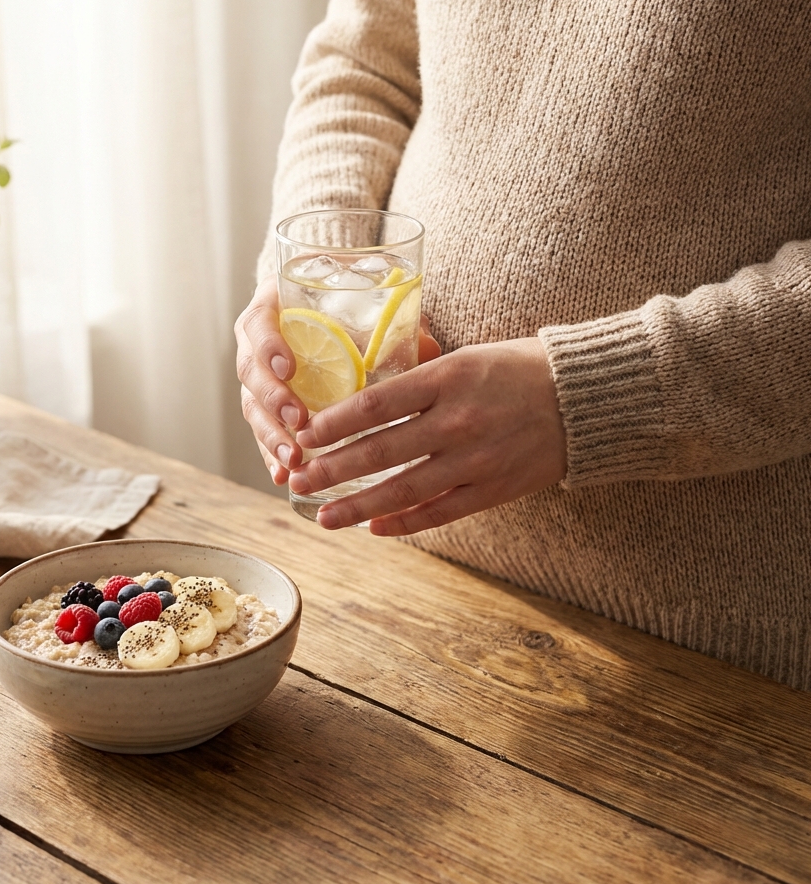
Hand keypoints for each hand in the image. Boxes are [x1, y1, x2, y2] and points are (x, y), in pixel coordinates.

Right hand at [236, 276, 441, 484]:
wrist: (327, 307)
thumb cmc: (344, 300)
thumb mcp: (364, 303)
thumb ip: (390, 321)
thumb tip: (427, 348)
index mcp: (272, 308)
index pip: (258, 324)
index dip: (269, 346)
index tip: (289, 367)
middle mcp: (256, 343)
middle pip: (250, 372)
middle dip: (272, 400)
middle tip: (297, 421)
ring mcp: (258, 377)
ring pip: (252, 408)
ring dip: (270, 436)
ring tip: (292, 459)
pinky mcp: (264, 406)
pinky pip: (262, 431)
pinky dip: (271, 455)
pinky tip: (283, 475)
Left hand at [287, 337, 567, 532]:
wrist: (586, 398)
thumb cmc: (521, 369)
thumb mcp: (467, 355)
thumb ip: (420, 374)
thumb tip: (369, 387)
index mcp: (447, 379)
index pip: (374, 405)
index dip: (333, 424)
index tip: (305, 435)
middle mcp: (457, 421)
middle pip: (379, 452)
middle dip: (331, 470)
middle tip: (297, 480)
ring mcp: (475, 460)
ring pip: (403, 490)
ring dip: (357, 507)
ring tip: (324, 517)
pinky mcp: (494, 490)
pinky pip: (440, 512)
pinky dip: (405, 523)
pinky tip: (376, 528)